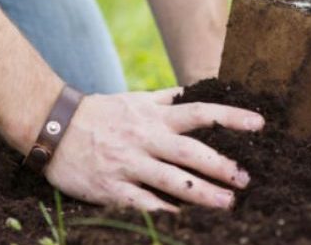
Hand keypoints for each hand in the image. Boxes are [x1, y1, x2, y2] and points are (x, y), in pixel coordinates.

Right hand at [43, 88, 263, 211]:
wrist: (52, 126)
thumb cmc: (99, 114)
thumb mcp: (134, 99)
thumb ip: (165, 98)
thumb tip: (193, 90)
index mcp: (153, 116)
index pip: (200, 112)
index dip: (230, 117)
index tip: (259, 124)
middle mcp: (145, 138)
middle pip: (190, 151)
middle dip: (221, 165)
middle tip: (246, 179)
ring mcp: (128, 163)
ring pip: (171, 180)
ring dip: (203, 193)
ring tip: (228, 204)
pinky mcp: (112, 187)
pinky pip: (143, 202)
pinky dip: (166, 212)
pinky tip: (186, 221)